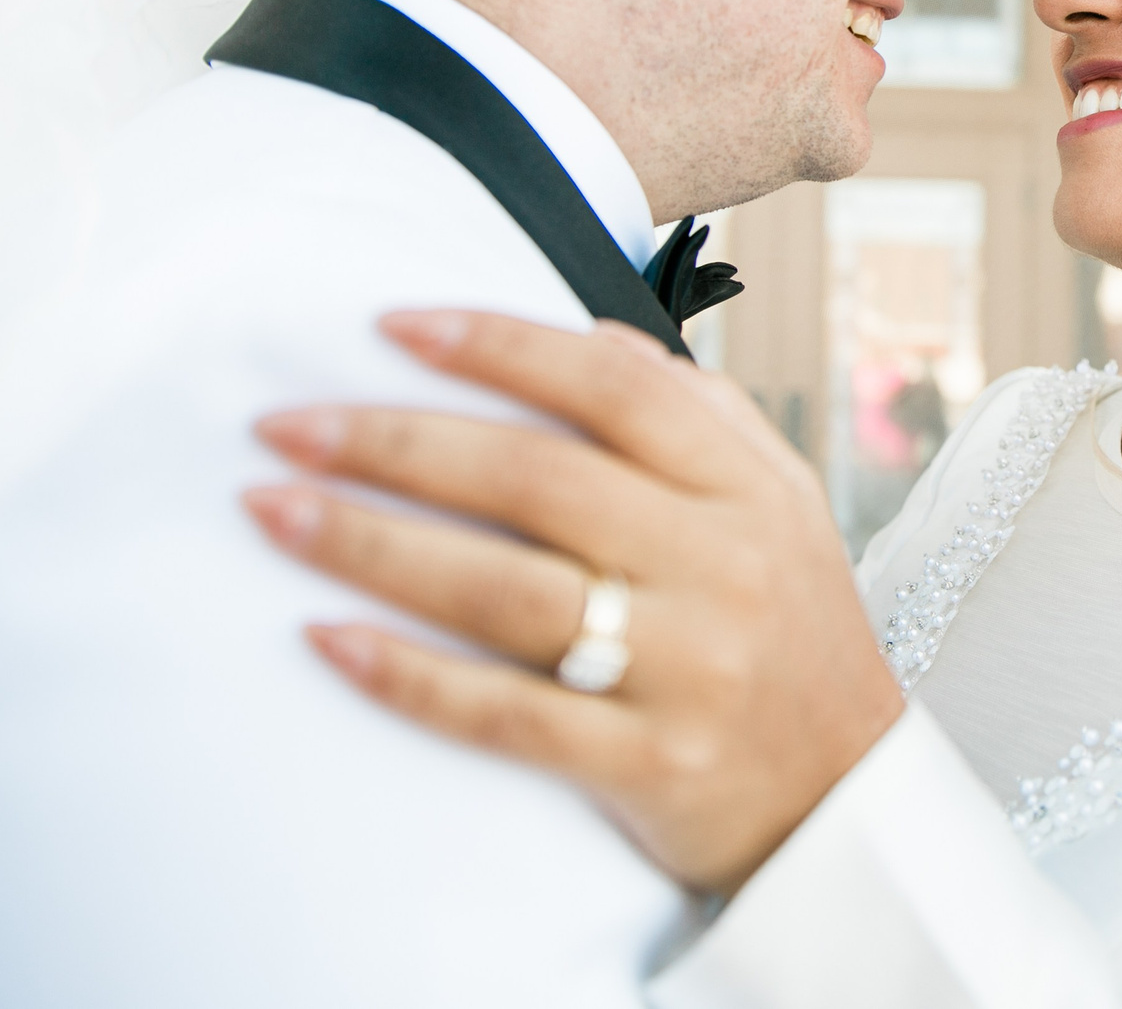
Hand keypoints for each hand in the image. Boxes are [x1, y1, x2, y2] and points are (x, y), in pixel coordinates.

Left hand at [241, 310, 902, 895]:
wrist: (845, 797)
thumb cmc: (793, 636)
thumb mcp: (781, 507)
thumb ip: (700, 413)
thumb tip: (589, 333)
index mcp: (749, 490)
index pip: (616, 389)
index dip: (500, 346)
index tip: (393, 324)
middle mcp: (721, 568)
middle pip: (538, 483)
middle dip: (397, 441)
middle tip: (285, 423)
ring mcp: (686, 670)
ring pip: (506, 593)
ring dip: (375, 545)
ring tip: (276, 510)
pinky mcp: (647, 766)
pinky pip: (507, 715)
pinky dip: (411, 677)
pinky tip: (328, 640)